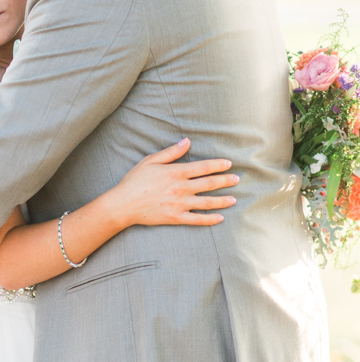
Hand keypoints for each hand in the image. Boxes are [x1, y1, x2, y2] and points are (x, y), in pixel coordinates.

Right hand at [112, 138, 237, 226]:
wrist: (123, 204)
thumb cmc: (135, 181)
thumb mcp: (151, 161)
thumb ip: (171, 152)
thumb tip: (187, 141)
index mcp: (176, 172)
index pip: (204, 167)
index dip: (218, 165)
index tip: (228, 164)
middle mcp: (181, 188)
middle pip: (209, 184)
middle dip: (226, 181)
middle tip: (237, 179)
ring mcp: (180, 204)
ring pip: (207, 202)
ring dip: (222, 200)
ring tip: (234, 199)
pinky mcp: (176, 217)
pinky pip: (197, 219)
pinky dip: (210, 219)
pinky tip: (220, 218)